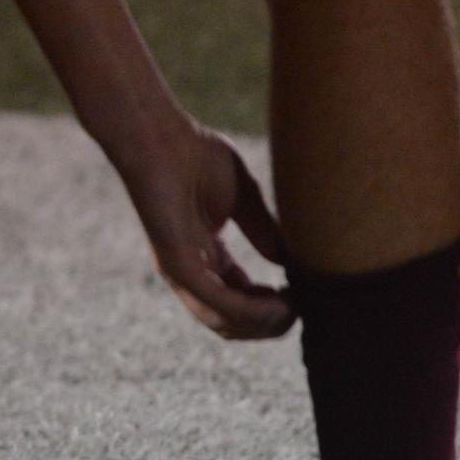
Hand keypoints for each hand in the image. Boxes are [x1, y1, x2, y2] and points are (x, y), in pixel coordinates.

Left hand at [118, 117, 294, 339]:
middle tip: (300, 310)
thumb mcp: (244, 196)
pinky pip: (216, 301)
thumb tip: (286, 260)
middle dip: (269, 323)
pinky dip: (249, 310)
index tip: (300, 295)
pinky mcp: (176, 264)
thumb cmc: (195, 154)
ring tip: (292, 311)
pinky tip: (277, 304)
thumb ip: (263, 229)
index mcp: (204, 253)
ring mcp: (181, 270)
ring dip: (261, 323)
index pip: (238, 297)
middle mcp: (190, 269)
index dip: (270, 304)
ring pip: (223, 320)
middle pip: (231, 319)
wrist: (159, 136)